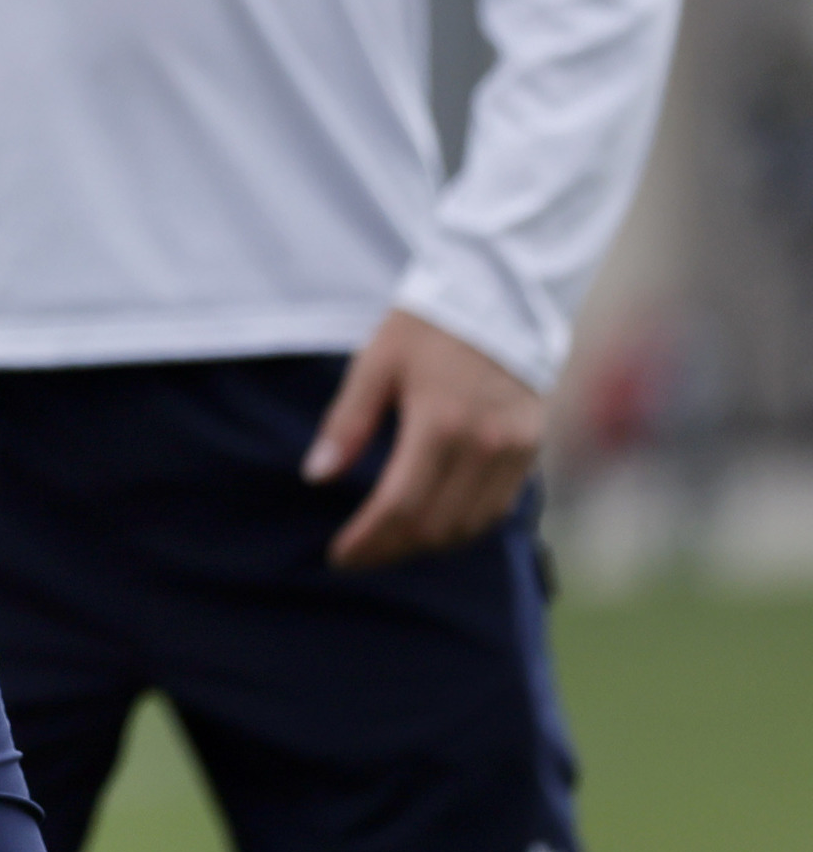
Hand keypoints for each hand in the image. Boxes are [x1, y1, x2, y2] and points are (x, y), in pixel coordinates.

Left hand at [305, 308, 548, 569]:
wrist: (498, 295)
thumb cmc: (426, 326)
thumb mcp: (375, 364)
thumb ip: (347, 423)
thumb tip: (317, 476)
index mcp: (441, 424)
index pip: (401, 506)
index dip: (369, 539)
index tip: (339, 555)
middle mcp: (486, 445)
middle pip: (437, 525)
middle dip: (392, 549)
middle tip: (358, 556)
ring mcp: (516, 450)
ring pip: (472, 524)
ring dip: (429, 544)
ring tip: (389, 544)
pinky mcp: (533, 447)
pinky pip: (499, 506)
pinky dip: (465, 525)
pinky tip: (434, 524)